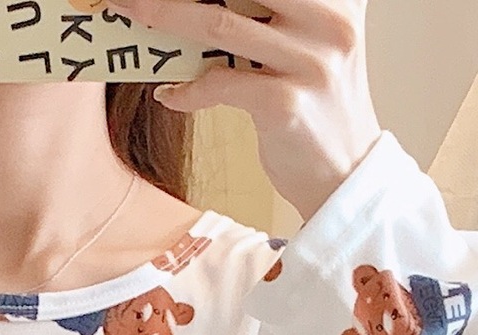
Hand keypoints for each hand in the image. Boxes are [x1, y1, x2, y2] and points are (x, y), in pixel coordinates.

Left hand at [125, 0, 382, 224]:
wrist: (346, 175)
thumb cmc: (316, 107)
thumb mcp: (305, 43)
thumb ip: (271, 13)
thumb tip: (194, 4)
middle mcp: (330, 19)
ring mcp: (311, 62)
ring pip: (217, 22)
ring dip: (162, 14)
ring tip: (131, 11)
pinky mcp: (287, 106)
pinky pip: (218, 84)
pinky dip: (186, 89)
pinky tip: (170, 95)